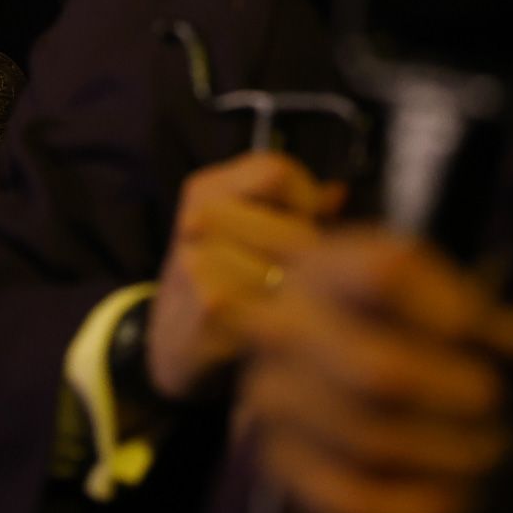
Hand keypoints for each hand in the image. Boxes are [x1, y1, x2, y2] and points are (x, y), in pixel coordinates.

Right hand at [146, 151, 346, 400]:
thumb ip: (293, 208)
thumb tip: (337, 192)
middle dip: (308, 258)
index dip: (304, 198)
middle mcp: (196, 218)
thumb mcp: (246, 231)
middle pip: (293, 228)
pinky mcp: (210, 303)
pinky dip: (285, 318)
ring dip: (299, 293)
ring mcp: (198, 260)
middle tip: (295, 279)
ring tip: (282, 303)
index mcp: (205, 189)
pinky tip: (269, 325)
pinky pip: (279, 305)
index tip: (306, 224)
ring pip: (292, 270)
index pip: (276, 170)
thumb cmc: (223, 278)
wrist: (174, 342)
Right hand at [233, 230, 512, 512]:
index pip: (387, 274)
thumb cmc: (396, 319)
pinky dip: (417, 505)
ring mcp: (274, 398)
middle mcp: (285, 328)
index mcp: (325, 267)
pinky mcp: (280, 463)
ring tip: (487, 451)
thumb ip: (495, 298)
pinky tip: (455, 494)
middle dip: (460, 398)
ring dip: (450, 455)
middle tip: (494, 402)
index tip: (492, 337)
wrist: (318, 364)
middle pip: (383, 373)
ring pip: (372, 443)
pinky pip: (352, 498)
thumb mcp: (434, 288)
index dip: (455, 311)